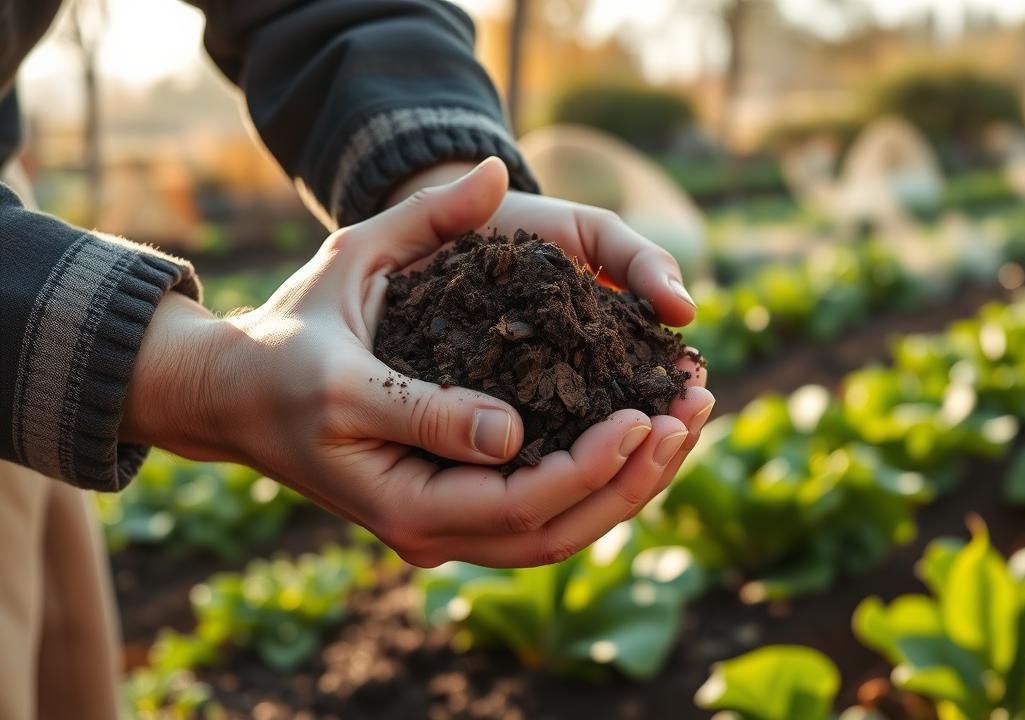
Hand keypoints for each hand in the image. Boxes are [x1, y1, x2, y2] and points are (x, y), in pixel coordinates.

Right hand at [121, 159, 712, 567]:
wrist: (233, 401)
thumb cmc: (292, 330)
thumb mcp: (348, 268)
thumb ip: (423, 224)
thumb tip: (500, 179)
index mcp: (384, 470)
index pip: (508, 495)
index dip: (587, 464)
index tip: (641, 416)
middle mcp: (411, 523)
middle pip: (544, 535)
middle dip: (629, 483)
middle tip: (686, 418)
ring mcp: (429, 534)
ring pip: (546, 544)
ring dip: (624, 497)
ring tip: (681, 432)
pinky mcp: (445, 524)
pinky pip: (531, 530)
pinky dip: (593, 498)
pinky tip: (641, 447)